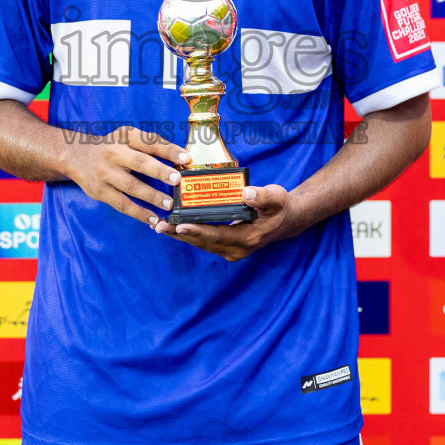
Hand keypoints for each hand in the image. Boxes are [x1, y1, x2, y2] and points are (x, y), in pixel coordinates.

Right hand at [61, 126, 186, 227]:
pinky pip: (122, 204)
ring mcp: (105, 174)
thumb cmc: (111, 146)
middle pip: (139, 162)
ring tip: (169, 204)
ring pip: (131, 186)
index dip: (168, 149)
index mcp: (124, 136)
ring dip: (152, 197)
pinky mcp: (100, 191)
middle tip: (177, 180)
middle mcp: (114, 153)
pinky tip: (153, 219)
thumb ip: (149, 145)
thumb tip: (179, 159)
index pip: (149, 141)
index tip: (186, 158)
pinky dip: (139, 213)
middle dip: (159, 172)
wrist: (75, 155)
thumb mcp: (126, 137)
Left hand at [156, 184, 298, 261]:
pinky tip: (173, 226)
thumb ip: (263, 196)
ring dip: (180, 235)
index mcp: (246, 239)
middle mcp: (236, 249)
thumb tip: (246, 194)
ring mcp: (230, 250)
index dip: (197, 230)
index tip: (179, 224)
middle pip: (203, 242)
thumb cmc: (279, 207)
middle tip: (159, 225)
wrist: (285, 220)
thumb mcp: (276, 197)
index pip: (216, 235)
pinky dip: (188, 234)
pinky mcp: (225, 246)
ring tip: (159, 226)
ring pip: (200, 243)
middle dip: (180, 234)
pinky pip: (203, 241)